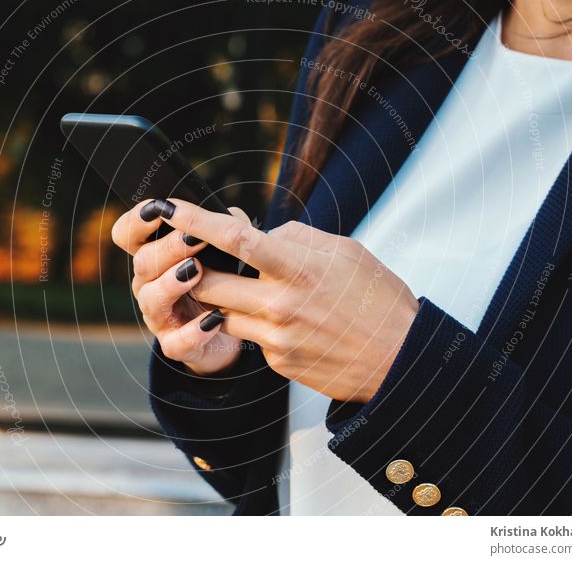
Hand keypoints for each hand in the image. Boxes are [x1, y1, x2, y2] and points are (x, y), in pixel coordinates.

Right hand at [111, 199, 249, 374]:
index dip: (136, 220)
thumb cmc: (224, 279)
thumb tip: (229, 216)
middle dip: (168, 248)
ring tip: (196, 272)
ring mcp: (159, 317)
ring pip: (151, 300)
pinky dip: (194, 332)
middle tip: (194, 240)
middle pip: (142, 263)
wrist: (233, 330)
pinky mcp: (176, 345)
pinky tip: (214, 319)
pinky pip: (176, 342)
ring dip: (172, 283)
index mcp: (155, 257)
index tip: (158, 209)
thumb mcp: (225, 248)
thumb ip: (225, 227)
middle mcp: (149, 285)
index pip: (127, 234)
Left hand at [154, 198, 419, 403]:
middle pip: (208, 282)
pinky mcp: (277, 362)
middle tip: (190, 254)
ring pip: (219, 313)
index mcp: (299, 269)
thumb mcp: (345, 251)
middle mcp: (280, 304)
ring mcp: (276, 338)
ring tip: (242, 285)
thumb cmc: (377, 298)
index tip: (170, 208)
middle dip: (193, 267)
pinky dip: (252, 321)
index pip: (235, 240)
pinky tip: (282, 319)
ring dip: (219, 297)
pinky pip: (247, 337)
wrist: (400, 359)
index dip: (197, 222)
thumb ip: (293, 236)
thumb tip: (248, 226)